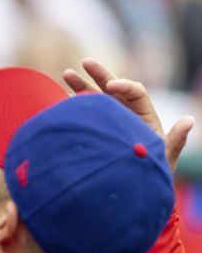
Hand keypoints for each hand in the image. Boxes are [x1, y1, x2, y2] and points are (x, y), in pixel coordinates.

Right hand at [63, 58, 194, 172]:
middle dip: (100, 74)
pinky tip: (62, 98)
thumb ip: (176, 140)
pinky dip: (74, 105)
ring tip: (66, 74)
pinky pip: (85, 114)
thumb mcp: (164, 158)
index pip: (135, 92)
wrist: (130, 190)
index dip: (124, 85)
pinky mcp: (94, 129)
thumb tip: (189, 119)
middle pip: (113, 87)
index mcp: (143, 115)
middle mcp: (125, 114)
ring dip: (81, 86)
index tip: (111, 86)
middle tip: (85, 62)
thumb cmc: (150, 173)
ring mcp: (108, 121)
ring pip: (96, 98)